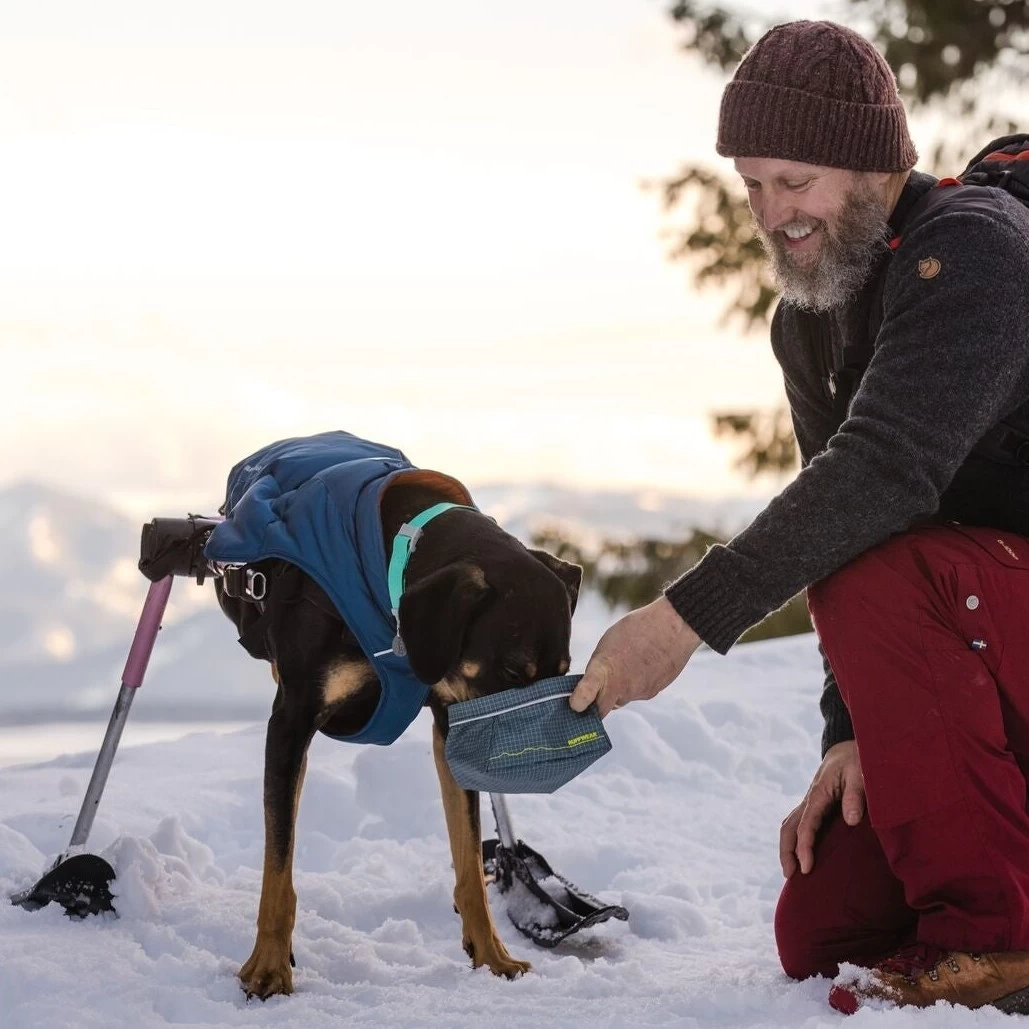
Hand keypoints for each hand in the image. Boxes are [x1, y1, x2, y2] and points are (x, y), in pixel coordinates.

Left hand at [569, 597, 701, 716]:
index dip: (580, 701)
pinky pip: (638, 692)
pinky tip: (642, 665)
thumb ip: (600, 665)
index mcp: (606, 668)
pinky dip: (637, 683)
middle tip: (594, 691)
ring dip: (620, 687)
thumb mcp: (610, 641)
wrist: (675, 626)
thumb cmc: (639, 628)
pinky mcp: (653, 692)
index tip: (575, 705)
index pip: (588, 691)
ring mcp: (639, 692)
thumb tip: (594, 681)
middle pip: (604, 706)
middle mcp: (622, 686)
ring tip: (627, 664)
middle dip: (598, 702)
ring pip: (622, 697)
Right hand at [779, 740, 863, 877]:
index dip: (804, 848)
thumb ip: (856, 795)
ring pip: (790, 825)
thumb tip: (851, 820)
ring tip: (790, 871)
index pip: (806, 825)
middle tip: (791, 876)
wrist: (848, 748)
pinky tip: (800, 853)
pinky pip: (798, 823)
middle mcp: (809, 799)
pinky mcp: (815, 805)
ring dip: (787, 847)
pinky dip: (794, 839)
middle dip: (786, 851)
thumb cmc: (857, 760)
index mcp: (818, 794)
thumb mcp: (860, 774)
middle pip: (789, 827)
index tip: (807, 868)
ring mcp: (810, 802)